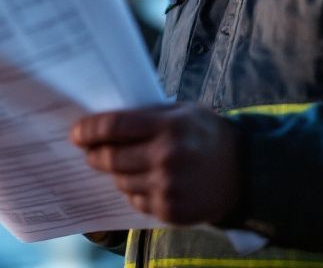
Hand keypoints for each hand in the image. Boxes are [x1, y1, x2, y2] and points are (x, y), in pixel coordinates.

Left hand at [70, 103, 241, 225]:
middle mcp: (166, 158)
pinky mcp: (170, 211)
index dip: (89, 130)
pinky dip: (135, 191)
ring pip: (120, 181)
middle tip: (89, 151)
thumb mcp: (182, 112)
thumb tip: (104, 122)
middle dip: (95, 154)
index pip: (114, 127)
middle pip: (110, 158)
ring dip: (116, 173)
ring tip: (124, 165)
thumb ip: (147, 115)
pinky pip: (136, 200)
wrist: (245, 172)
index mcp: (168, 127)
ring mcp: (168, 187)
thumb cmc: (207, 135)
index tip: (76, 133)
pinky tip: (146, 181)